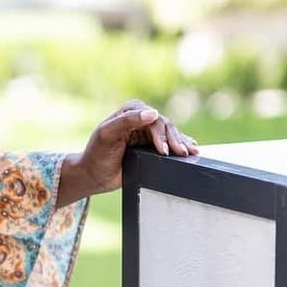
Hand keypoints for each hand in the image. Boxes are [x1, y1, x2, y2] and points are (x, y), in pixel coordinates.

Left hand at [60, 100, 198, 201]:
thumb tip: (152, 113)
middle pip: (165, 126)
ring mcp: (148, 132)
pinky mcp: (152, 145)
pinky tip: (193, 149)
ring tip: (190, 152)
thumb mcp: (107, 135)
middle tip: (181, 153)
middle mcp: (141, 118)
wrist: (93, 175)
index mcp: (131, 111)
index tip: (162, 149)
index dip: (160, 134)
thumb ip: (126, 121)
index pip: (152, 119)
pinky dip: (182, 145)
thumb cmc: (96, 154)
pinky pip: (171, 143)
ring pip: (171, 134)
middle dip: (174, 140)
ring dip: (182, 142)